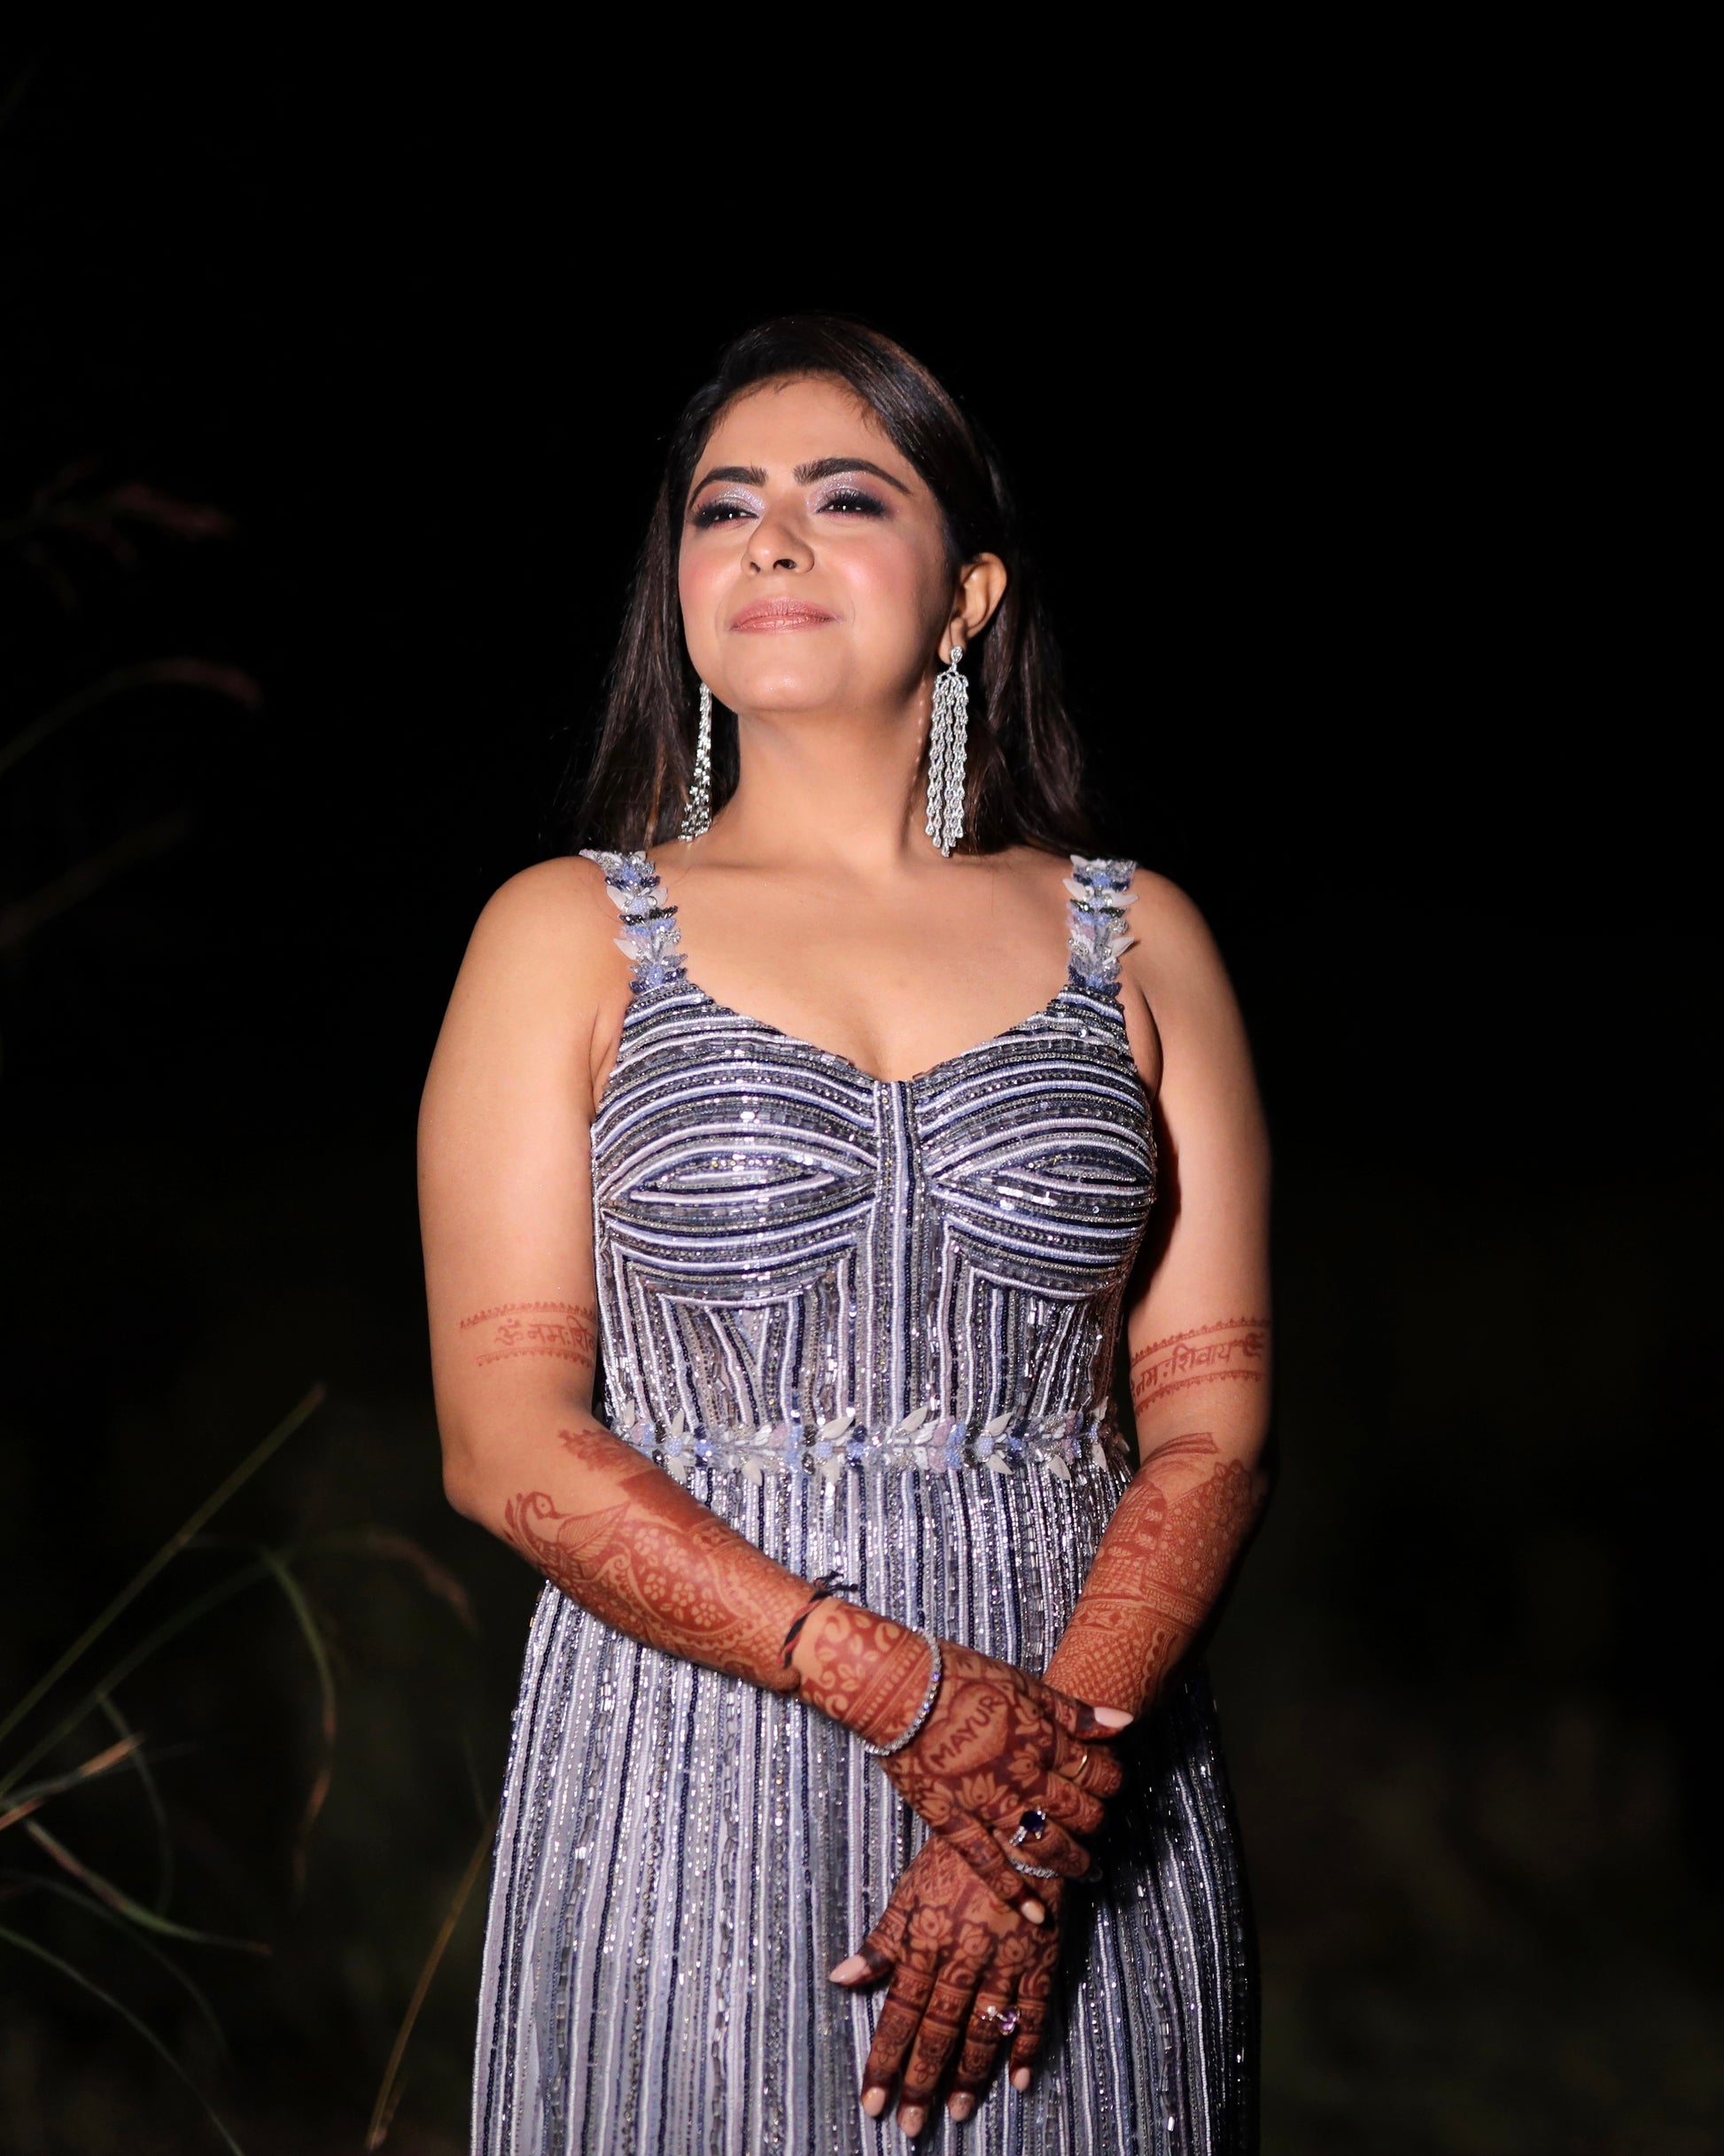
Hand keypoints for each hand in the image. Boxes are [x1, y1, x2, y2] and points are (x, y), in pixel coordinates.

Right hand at [794, 1601, 1131, 1918]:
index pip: (1094, 1771)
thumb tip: (1125, 1722)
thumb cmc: (960, 1675)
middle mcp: (1022, 1776)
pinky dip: (1014, 1891)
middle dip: (1096, 1823)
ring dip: (1071, 1861)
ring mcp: (987, 1803)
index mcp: (1041, 1738)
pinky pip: (988, 1863)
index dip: (1110, 1783)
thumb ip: (1073, 1709)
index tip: (1112, 1787)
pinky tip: (1038, 1915)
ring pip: (1043, 1843)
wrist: (899, 1689)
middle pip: (1075, 1810)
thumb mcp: (1023, 1681)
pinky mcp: (953, 1820)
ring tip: (1088, 1873)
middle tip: (1100, 1829)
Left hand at [829, 1834, 1067, 2134]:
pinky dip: (1026, 2047)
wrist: (1017, 1823)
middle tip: (910, 2127)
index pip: (900, 2014)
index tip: (873, 2102)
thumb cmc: (958, 1853)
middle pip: (939, 2032)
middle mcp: (964, 1960)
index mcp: (927, 1943)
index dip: (885, 2060)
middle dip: (921, 2082)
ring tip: (955, 2113)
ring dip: (968, 2076)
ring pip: (983, 2032)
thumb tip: (842, 1979)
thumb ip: (882, 1941)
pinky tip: (1017, 2080)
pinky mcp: (1040, 1960)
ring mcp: (1005, 1963)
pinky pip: (1033, 2013)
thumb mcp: (911, 1890)